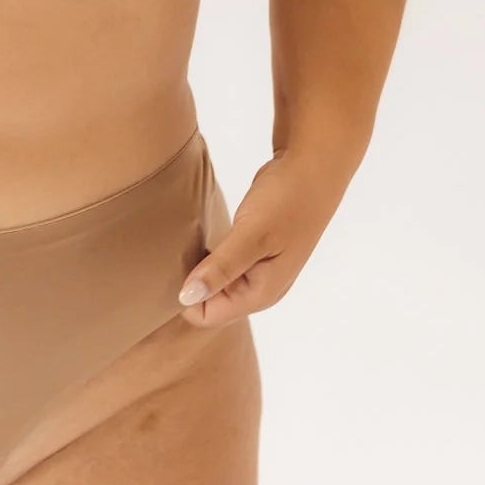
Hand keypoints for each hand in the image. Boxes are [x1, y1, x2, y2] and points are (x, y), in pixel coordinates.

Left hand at [176, 149, 345, 329]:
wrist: (313, 169)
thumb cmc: (286, 201)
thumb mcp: (251, 234)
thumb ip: (221, 268)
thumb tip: (185, 298)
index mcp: (261, 293)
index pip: (207, 316)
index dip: (185, 297)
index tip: (171, 266)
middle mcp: (260, 289)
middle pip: (210, 302)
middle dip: (190, 283)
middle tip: (174, 252)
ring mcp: (259, 270)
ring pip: (216, 282)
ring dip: (198, 268)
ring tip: (183, 243)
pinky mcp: (254, 251)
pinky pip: (223, 265)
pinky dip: (208, 255)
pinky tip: (200, 237)